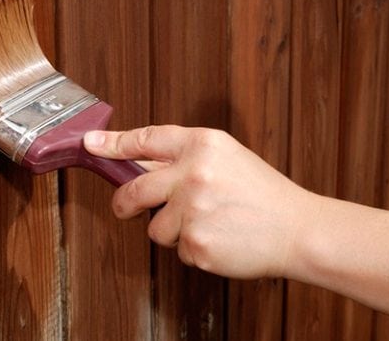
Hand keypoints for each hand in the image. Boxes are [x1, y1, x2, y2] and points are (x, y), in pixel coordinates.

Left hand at [84, 125, 315, 278]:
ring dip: (172, 229)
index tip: (91, 144)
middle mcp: (193, 173)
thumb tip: (140, 165)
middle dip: (123, 202)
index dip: (114, 143)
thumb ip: (183, 159)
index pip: (146, 140)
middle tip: (123, 206)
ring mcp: (193, 210)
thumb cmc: (262, 193)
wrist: (298, 229)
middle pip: (134, 189)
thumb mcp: (226, 159)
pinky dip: (192, 248)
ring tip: (208, 223)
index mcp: (202, 144)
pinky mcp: (195, 244)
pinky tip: (218, 238)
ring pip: (154, 227)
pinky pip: (177, 249)